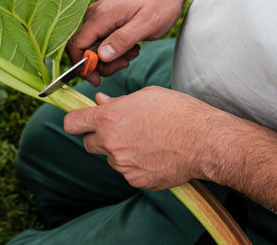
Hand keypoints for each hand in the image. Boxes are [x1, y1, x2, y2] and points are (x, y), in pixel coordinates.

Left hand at [64, 87, 219, 189]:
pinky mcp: (135, 180)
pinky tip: (154, 155)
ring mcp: (122, 165)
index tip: (81, 121)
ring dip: (120, 151)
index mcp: (108, 118)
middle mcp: (110, 143)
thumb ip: (117, 102)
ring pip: (110, 158)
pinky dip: (135, 165)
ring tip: (147, 142)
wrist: (205, 142)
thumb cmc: (178, 112)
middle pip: (88, 143)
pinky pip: (127, 172)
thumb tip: (100, 102)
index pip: (72, 123)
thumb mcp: (145, 96)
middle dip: (99, 137)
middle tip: (121, 130)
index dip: (75, 121)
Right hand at [66, 0, 184, 85]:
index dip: (82, 66)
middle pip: (83, 49)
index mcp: (100, 16)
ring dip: (111, 58)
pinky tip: (131, 46)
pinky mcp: (105, 19)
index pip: (76, 44)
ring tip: (133, 52)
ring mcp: (99, 16)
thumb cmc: (160, 2)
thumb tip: (102, 56)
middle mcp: (94, 15)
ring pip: (93, 47)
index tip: (97, 79)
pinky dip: (114, 50)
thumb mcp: (146, 25)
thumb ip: (122, 40)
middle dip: (102, 64)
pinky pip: (101, 41)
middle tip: (125, 63)